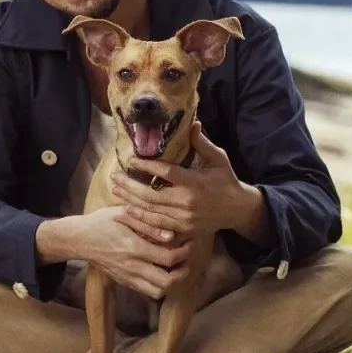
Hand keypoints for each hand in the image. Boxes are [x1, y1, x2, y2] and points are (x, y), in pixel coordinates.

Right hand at [75, 206, 193, 299]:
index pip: (169, 258)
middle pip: (167, 282)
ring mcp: (127, 277)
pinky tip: (161, 271)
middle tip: (187, 260)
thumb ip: (148, 225)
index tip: (189, 243)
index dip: (185, 253)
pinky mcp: (124, 282)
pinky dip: (158, 285)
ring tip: (176, 268)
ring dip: (171, 282)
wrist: (79, 239)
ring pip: (157, 291)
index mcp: (134, 247)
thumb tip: (171, 236)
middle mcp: (132, 266)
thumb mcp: (124, 214)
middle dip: (183, 272)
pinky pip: (146, 291)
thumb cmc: (102, 222)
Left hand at [109, 121, 253, 238]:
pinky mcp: (183, 229)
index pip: (165, 173)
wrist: (237, 209)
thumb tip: (193, 123)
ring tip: (115, 189)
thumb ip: (202, 143)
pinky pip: (157, 224)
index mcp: (195, 182)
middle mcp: (188, 202)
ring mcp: (185, 218)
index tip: (131, 159)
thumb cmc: (225, 180)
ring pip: (151, 210)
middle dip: (129, 185)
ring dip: (130, 200)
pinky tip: (127, 209)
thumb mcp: (218, 158)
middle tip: (114, 176)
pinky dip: (140, 217)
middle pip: (151, 194)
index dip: (146, 166)